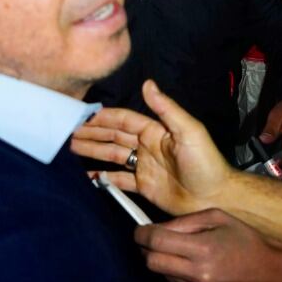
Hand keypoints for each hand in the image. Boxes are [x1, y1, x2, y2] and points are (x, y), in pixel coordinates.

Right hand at [71, 79, 232, 213]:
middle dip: (92, 132)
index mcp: (156, 131)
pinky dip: (103, 178)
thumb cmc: (205, 163)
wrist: (215, 197)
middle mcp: (147, 146)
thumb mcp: (189, 131)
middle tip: (67, 131)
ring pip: (112, 155)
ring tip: (70, 148)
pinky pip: (118, 180)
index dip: (103, 117)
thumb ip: (166, 109)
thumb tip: (147, 83)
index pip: (123, 120)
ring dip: (92, 151)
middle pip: (113, 136)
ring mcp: (144, 167)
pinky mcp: (144, 186)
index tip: (81, 115)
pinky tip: (87, 176)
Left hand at [135, 209, 281, 281]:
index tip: (140, 231)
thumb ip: (186, 222)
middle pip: (152, 262)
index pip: (155, 241)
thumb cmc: (246, 240)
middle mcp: (198, 274)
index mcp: (202, 248)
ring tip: (185, 257)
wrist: (271, 274)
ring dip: (167, 264)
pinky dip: (177, 281)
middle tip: (155, 243)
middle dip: (147, 250)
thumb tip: (157, 229)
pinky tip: (193, 274)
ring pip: (164, 277)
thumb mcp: (219, 218)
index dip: (141, 234)